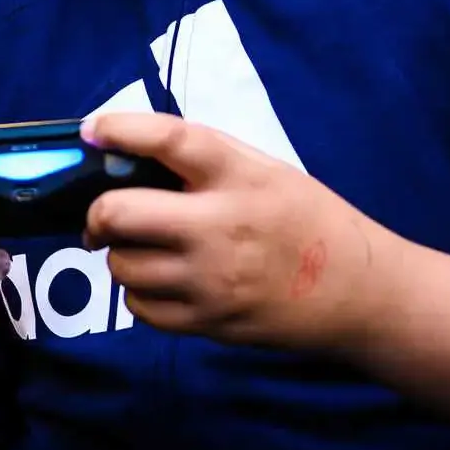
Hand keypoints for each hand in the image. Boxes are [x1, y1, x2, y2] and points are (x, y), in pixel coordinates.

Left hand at [81, 113, 402, 352]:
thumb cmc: (305, 221)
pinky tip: (164, 281)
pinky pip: (140, 309)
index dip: (121, 128)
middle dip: (99, 212)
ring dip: (122, 254)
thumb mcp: (265, 170)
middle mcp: (220, 226)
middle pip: (119, 213)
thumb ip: (204, 161)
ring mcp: (212, 279)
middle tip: (106, 214)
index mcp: (240, 175)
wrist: (356, 291)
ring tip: (145, 249)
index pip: (169, 139)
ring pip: (122, 266)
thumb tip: (126, 154)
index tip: (94, 129)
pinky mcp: (209, 321)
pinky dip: (140, 293)